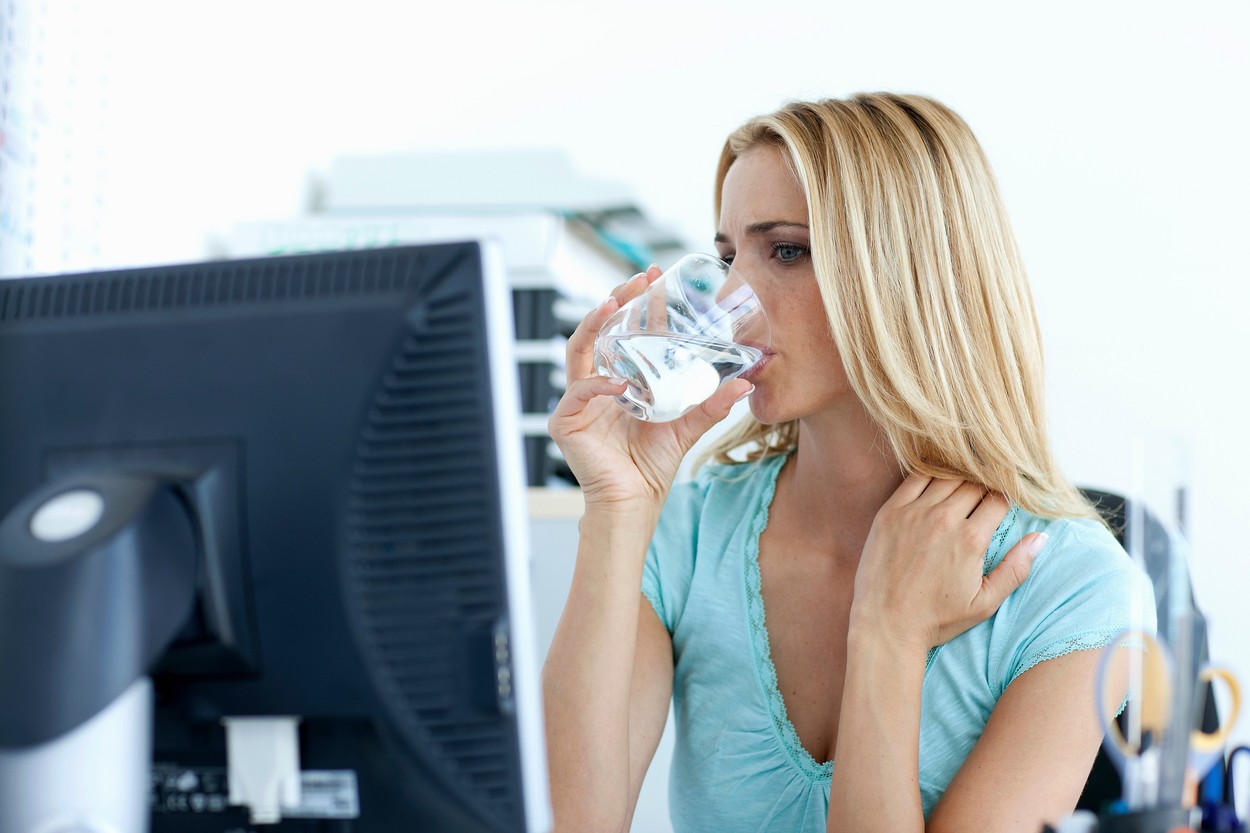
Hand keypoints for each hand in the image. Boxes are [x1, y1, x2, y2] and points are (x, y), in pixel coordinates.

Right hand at [547, 266, 752, 510]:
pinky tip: (621, 382)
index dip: (638, 304)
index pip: (626, 332)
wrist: (635, 501)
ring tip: (612, 304)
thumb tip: (746, 384)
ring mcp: (578, 401)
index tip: (653, 277)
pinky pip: (579, 392)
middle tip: (636, 280)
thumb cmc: (653, 465)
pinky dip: (599, 384)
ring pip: (578, 350)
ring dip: (594, 324)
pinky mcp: (566, 421)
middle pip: (598, 331)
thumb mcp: (688, 425)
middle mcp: (596, 384)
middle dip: (615, 300)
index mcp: (620, 379)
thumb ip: (712, 403)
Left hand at [850, 474, 1047, 651]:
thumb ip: (1016, 568)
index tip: (1004, 502)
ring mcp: (913, 512)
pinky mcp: (890, 511)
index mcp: (971, 539)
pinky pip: (915, 478)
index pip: (999, 499)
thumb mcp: (985, 602)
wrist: (884, 623)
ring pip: (947, 476)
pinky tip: (937, 480)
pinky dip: (931, 473)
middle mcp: (943, 519)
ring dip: (960, 477)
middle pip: (975, 483)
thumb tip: (1041, 537)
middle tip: (984, 493)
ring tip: (964, 485)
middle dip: (985, 485)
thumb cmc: (937, 618)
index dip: (1006, 497)